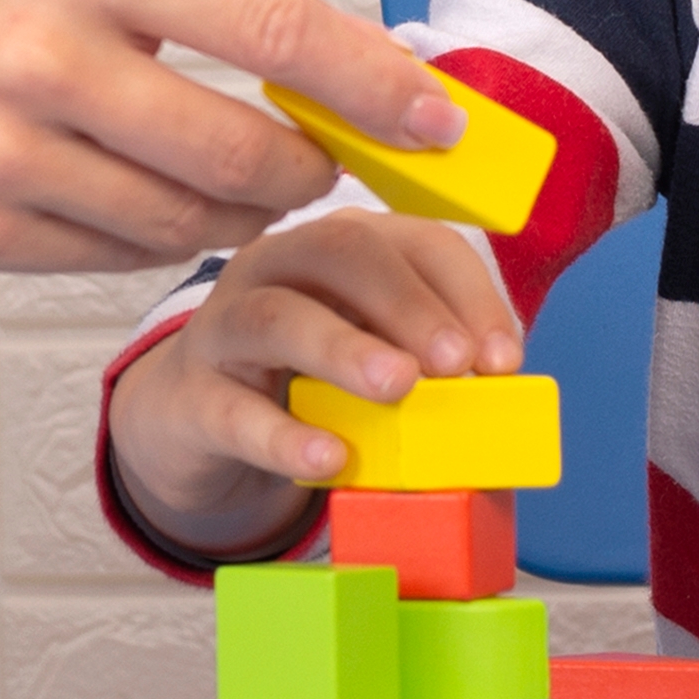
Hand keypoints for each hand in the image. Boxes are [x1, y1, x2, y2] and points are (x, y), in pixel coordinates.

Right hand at [0, 0, 462, 272]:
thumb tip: (300, 60)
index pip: (267, 25)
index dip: (371, 82)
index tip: (437, 118)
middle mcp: (37, 62)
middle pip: (238, 151)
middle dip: (306, 167)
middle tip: (323, 158)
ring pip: (182, 223)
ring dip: (238, 212)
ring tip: (245, 181)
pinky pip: (108, 257)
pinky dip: (153, 237)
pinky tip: (148, 200)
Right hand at [103, 209, 521, 560]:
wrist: (194, 427)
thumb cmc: (304, 388)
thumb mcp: (373, 367)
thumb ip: (432, 377)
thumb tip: (508, 415)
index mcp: (340, 250)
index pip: (414, 241)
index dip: (466, 291)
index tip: (503, 359)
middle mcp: (279, 267)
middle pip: (342, 251)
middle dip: (409, 302)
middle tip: (455, 363)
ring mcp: (224, 326)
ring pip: (277, 316)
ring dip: (344, 348)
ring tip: (397, 387)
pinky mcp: (190, 397)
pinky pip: (232, 409)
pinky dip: (282, 434)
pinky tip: (328, 457)